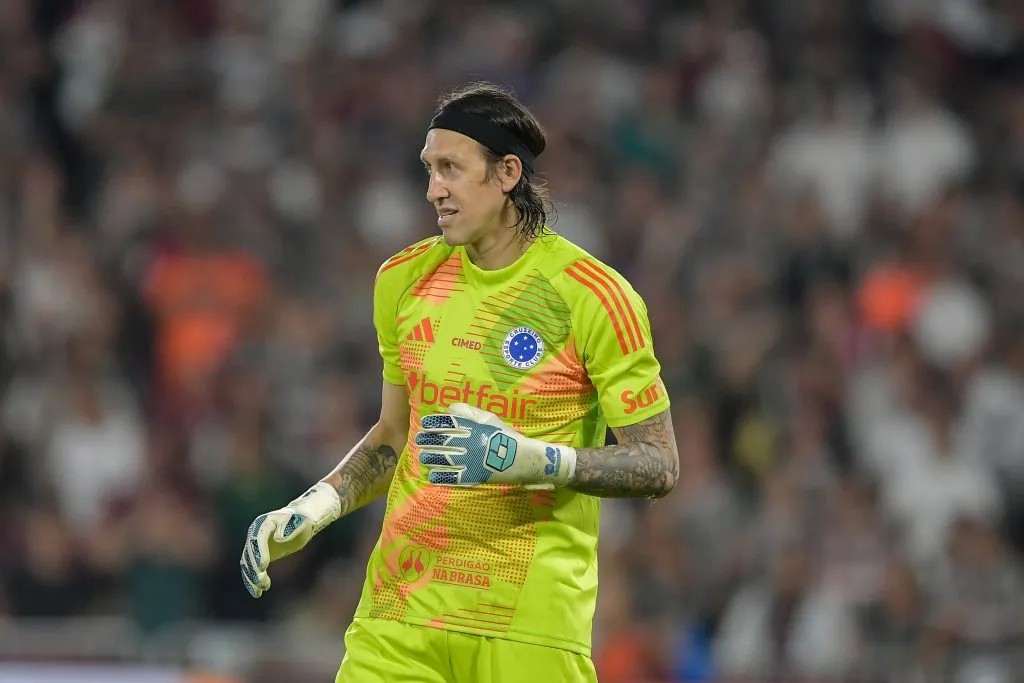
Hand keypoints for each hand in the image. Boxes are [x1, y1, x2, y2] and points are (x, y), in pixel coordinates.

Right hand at [240, 482, 340, 597]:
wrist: (300, 521)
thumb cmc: (302, 520)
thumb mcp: (300, 522)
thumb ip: (290, 528)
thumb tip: (278, 538)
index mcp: (265, 523)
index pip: (257, 539)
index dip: (259, 552)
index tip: (263, 567)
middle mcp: (256, 534)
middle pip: (250, 553)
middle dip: (254, 569)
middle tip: (260, 582)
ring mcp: (255, 545)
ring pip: (248, 564)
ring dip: (251, 578)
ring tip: (259, 591)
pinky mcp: (259, 556)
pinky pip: (252, 569)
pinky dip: (254, 580)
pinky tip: (261, 590)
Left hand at [415, 403, 575, 487]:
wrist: (522, 458)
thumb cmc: (505, 436)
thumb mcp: (489, 418)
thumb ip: (468, 411)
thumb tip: (449, 408)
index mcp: (472, 427)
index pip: (447, 422)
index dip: (433, 423)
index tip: (424, 424)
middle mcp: (468, 442)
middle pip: (441, 440)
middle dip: (427, 440)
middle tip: (419, 440)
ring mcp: (470, 460)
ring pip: (443, 458)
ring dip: (430, 457)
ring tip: (423, 457)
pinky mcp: (473, 476)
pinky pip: (452, 477)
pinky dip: (440, 476)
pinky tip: (432, 475)